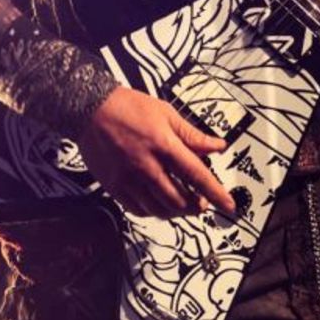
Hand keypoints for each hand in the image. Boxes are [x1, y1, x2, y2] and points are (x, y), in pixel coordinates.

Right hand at [77, 87, 236, 218]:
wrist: (90, 109)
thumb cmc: (128, 108)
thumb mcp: (166, 113)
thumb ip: (193, 135)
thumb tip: (218, 146)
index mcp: (163, 145)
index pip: (197, 175)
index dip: (216, 193)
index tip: (228, 205)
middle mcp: (146, 166)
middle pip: (179, 199)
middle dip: (196, 206)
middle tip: (203, 203)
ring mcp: (129, 179)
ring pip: (160, 209)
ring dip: (177, 212)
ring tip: (185, 206)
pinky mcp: (114, 187)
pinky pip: (138, 210)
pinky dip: (154, 212)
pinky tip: (160, 205)